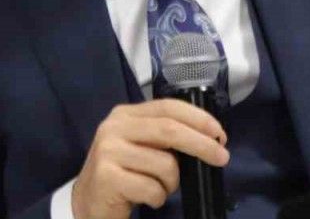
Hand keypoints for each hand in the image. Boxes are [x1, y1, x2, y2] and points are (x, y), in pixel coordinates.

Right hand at [70, 99, 229, 218]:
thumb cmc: (122, 174)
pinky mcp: (107, 177)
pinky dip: (157, 198)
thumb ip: (164, 137)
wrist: (87, 203)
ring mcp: (108, 151)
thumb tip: (209, 139)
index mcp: (125, 114)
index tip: (220, 134)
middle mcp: (114, 127)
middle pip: (169, 130)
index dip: (198, 118)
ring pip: (164, 164)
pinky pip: (151, 188)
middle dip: (201, 144)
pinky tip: (145, 198)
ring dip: (172, 183)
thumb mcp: (141, 147)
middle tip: (222, 157)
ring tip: (159, 188)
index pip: (168, 107)